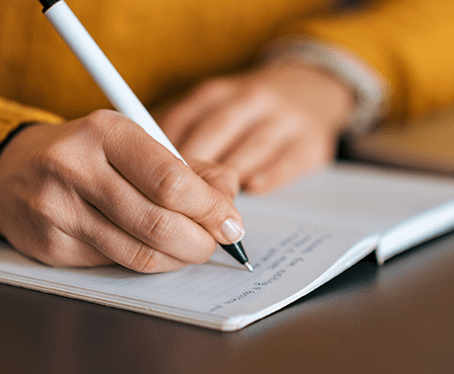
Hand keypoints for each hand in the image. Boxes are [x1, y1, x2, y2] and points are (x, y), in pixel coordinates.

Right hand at [0, 110, 243, 272]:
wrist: (11, 170)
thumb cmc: (87, 153)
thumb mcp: (135, 142)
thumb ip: (188, 167)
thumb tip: (228, 197)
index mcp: (106, 132)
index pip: (171, 181)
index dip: (210, 209)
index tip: (230, 222)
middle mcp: (76, 167)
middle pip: (158, 223)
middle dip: (199, 242)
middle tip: (214, 242)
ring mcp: (58, 209)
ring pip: (138, 253)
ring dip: (177, 258)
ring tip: (189, 248)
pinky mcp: (50, 245)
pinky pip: (114, 264)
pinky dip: (145, 262)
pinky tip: (151, 249)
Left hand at [157, 63, 354, 193]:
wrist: (310, 89)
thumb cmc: (247, 111)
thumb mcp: (214, 107)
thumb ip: (182, 130)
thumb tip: (142, 161)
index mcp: (219, 92)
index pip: (186, 118)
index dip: (166, 150)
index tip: (151, 177)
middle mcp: (251, 99)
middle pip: (216, 131)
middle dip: (195, 166)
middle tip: (177, 198)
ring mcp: (284, 118)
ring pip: (252, 146)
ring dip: (229, 176)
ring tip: (210, 203)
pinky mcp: (311, 141)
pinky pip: (289, 160)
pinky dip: (270, 175)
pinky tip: (254, 188)